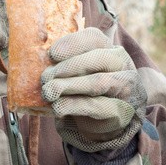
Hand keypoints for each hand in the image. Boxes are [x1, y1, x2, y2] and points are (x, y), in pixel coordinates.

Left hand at [40, 28, 146, 152]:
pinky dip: (74, 105)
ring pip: (98, 82)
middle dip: (70, 66)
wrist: (101, 126)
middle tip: (45, 77)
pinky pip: (96, 106)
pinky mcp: (119, 112)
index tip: (52, 54)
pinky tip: (57, 107)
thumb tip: (41, 57)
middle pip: (100, 58)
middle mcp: (122, 66)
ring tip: (48, 91)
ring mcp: (124, 89)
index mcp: (111, 50)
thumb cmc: (84, 92)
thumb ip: (66, 62)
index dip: (73, 43)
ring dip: (69, 85)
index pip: (95, 38)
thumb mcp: (78, 72)